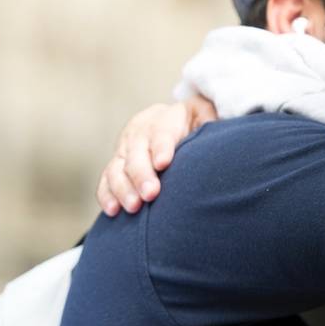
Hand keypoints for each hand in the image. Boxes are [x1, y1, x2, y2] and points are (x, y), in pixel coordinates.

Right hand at [96, 96, 217, 215]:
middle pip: (136, 152)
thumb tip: (218, 127)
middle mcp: (140, 133)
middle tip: (150, 194)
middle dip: (142, 174)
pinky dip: (107, 195)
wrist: (172, 121)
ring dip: (124, 188)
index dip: (161, 147)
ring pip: (117, 168)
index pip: (161, 132)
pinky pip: (106, 180)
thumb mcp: (204, 115)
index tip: (164, 163)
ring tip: (133, 206)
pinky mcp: (115, 166)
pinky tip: (112, 210)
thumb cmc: (194, 124)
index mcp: (164, 119)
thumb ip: (209, 120)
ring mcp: (124, 150)